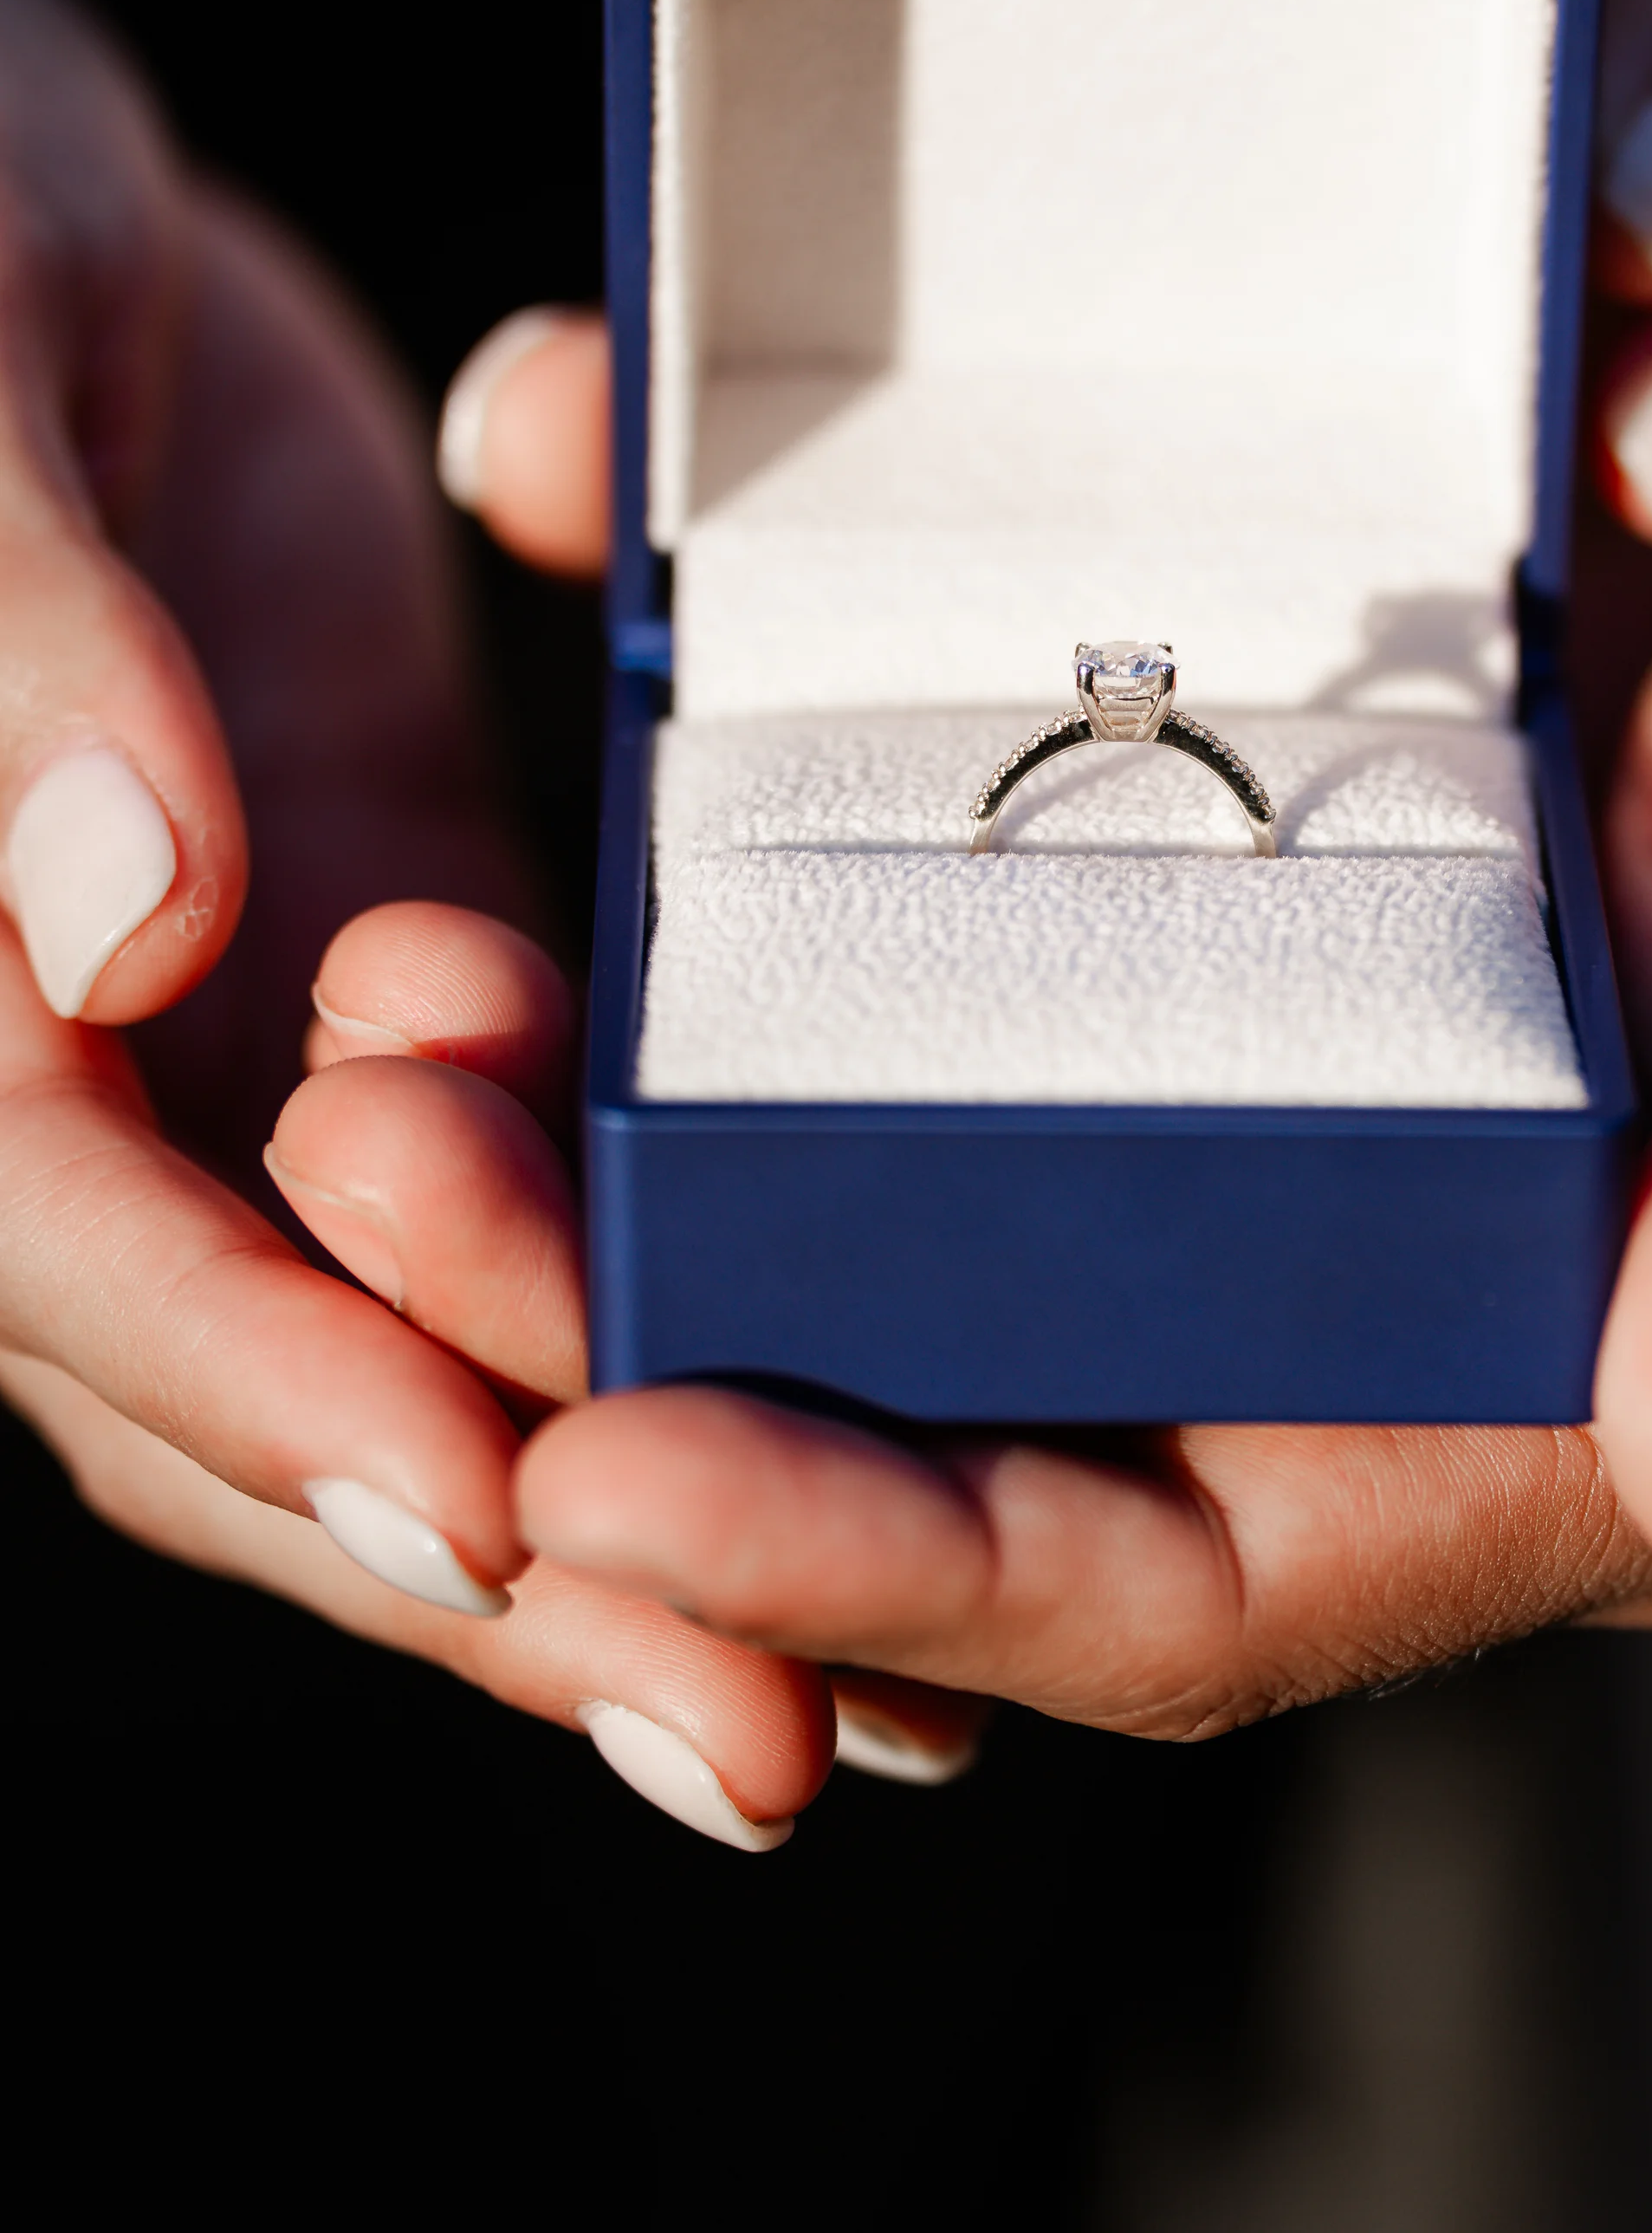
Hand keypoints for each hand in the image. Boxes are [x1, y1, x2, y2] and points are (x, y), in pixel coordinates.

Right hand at [0, 0, 854, 1846]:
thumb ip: (10, 642)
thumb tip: (115, 943)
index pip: (63, 1221)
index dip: (263, 1374)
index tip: (479, 1511)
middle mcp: (45, 1046)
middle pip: (241, 1361)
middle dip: (484, 1555)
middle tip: (750, 1741)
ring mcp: (211, 1021)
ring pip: (379, 1321)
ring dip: (589, 1497)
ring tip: (839, 1693)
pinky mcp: (356, 948)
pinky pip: (487, 1178)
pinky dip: (624, 1302)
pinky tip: (815, 1415)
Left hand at [291, 437, 1651, 1733]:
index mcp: (1515, 1336)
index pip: (1140, 1549)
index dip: (868, 1551)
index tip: (585, 1480)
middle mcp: (1350, 1163)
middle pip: (927, 1297)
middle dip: (628, 1260)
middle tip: (381, 1125)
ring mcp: (1289, 941)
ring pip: (905, 1051)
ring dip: (653, 991)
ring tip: (426, 927)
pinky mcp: (1266, 711)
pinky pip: (978, 762)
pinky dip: (785, 689)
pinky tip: (604, 559)